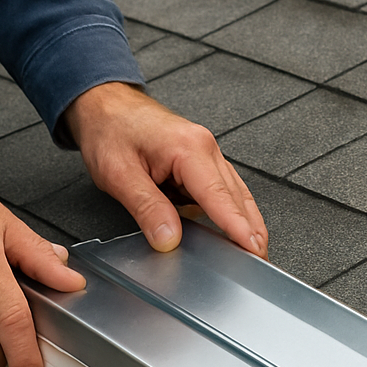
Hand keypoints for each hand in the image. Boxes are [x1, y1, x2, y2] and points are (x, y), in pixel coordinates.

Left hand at [63, 82, 267, 256]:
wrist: (105, 104)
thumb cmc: (110, 129)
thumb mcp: (119, 173)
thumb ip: (147, 208)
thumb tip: (169, 238)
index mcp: (189, 148)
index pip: (220, 197)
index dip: (238, 227)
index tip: (253, 249)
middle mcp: (205, 148)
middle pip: (237, 198)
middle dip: (252, 231)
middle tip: (260, 262)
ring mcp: (207, 153)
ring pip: (236, 194)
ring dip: (247, 222)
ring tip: (254, 251)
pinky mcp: (202, 161)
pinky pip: (225, 190)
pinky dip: (233, 211)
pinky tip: (234, 230)